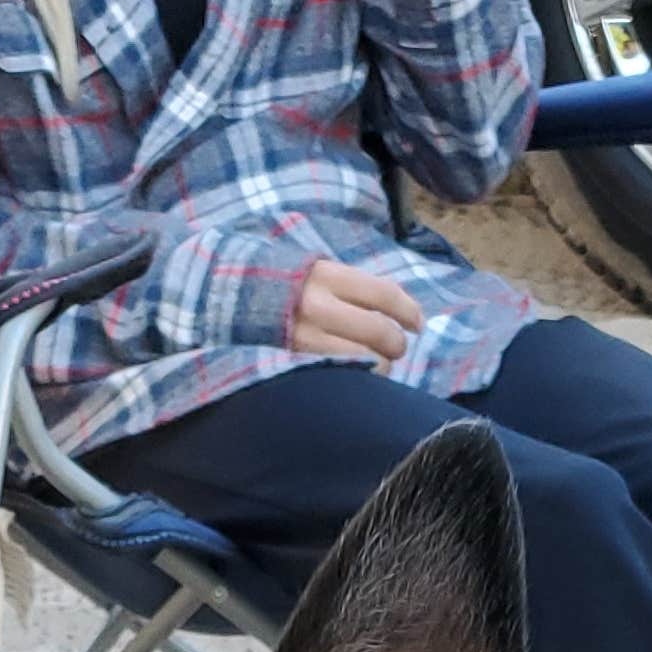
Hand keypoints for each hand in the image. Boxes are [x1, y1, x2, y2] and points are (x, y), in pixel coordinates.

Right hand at [289, 254, 424, 366]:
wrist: (234, 299)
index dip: (408, 311)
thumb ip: (355, 288)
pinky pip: (342, 377)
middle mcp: (316, 306)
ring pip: (366, 362)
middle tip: (397, 347)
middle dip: (397, 343)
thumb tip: (402, 310)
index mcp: (326, 275)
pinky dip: (359, 378)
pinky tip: (358, 375)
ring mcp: (305, 338)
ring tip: (377, 363)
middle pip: (379, 332)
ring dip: (381, 366)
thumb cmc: (289, 287)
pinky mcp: (297, 363)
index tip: (417, 324)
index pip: (383, 294)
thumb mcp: (321, 272)